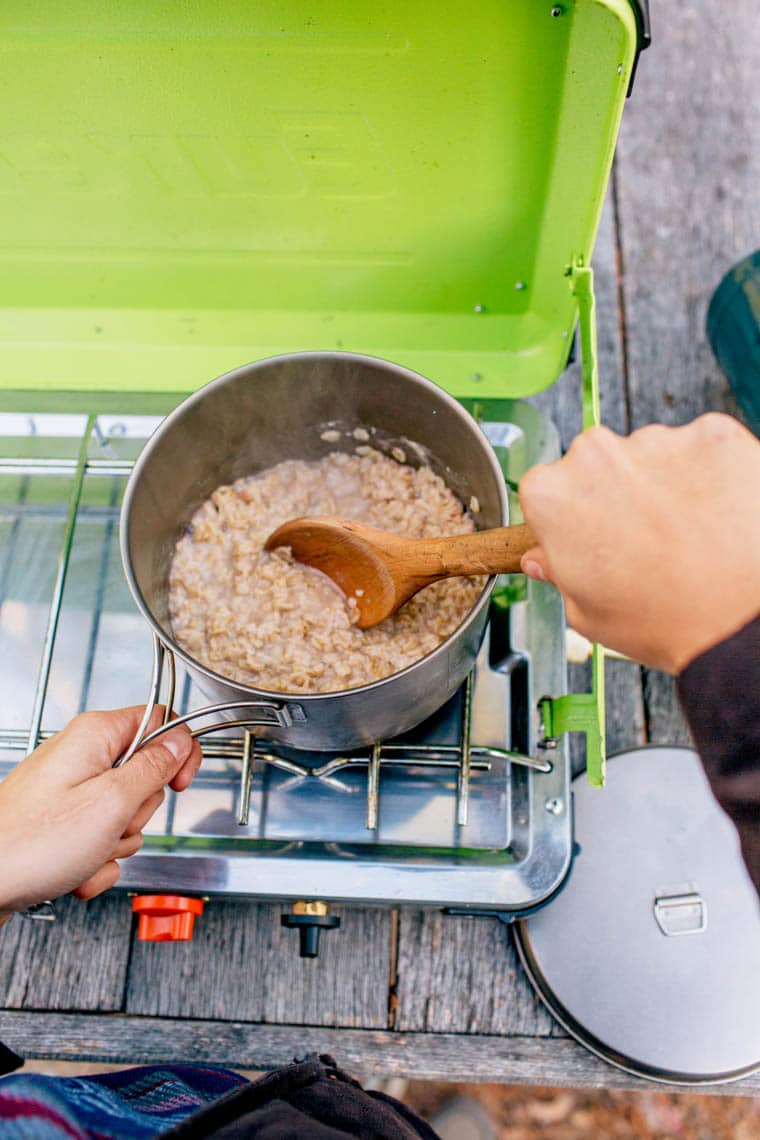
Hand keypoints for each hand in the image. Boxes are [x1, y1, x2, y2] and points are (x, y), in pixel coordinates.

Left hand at [0, 706, 201, 920]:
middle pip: (145, 775)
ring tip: (87, 852)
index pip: (161, 721)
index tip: (180, 783)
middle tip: (113, 825)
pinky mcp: (64, 819)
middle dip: (139, 812)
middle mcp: (83, 756)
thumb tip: (181, 742)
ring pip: (126, 813)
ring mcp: (72, 789)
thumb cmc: (31, 843)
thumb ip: (154, 768)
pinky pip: (103, 837)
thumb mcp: (112, 802)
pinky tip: (76, 871)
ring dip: (116, 843)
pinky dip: (97, 860)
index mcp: (96, 735)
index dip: (179, 753)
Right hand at [518, 414, 759, 672]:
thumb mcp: (587, 614)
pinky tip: (717, 517)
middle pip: (598, 465)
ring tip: (688, 535)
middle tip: (643, 541)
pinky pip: (703, 449)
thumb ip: (557, 574)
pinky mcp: (712, 435)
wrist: (742, 620)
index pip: (547, 491)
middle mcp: (597, 455)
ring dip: (664, 484)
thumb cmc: (664, 620)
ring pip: (652, 456)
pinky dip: (710, 475)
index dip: (570, 519)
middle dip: (615, 494)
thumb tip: (544, 560)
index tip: (589, 538)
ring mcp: (657, 440)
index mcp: (553, 495)